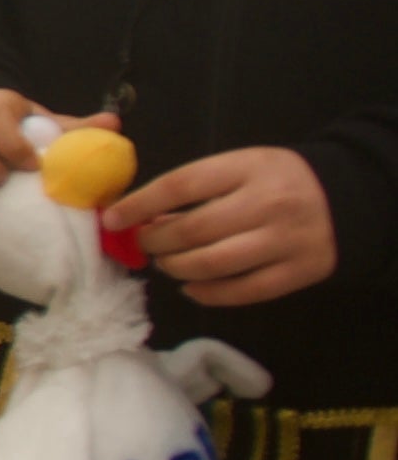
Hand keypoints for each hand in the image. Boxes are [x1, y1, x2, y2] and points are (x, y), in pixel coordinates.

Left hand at [109, 148, 340, 307]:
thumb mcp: (240, 166)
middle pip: (194, 230)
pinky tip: (191, 286)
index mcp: (248, 168)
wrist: (345, 198)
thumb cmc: (276, 180)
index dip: (140, 204)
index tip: (113, 218)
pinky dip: (208, 293)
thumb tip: (142, 217)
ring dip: (177, 268)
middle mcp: (269, 204)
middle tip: (144, 244)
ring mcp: (286, 241)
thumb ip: (196, 187)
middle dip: (156, 242)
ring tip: (167, 263)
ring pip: (214, 265)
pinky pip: (243, 291)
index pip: (181, 186)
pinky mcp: (298, 272)